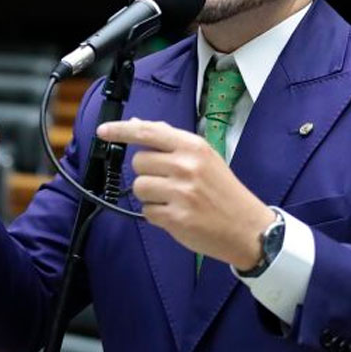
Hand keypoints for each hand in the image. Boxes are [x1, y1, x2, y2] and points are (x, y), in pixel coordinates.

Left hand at [96, 118, 275, 269]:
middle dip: (147, 173)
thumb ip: (170, 141)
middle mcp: (186, 166)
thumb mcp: (204, 157)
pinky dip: (157, 215)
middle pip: (139, 162)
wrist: (247, 227)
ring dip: (150, 196)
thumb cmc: (223, 191)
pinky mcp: (176, 218)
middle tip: (169, 182)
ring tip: (173, 200)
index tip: (103, 132)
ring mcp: (181, 192)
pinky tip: (177, 214)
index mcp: (193, 146)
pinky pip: (147, 212)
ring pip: (139, 188)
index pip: (148, 132)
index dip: (121, 132)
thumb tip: (137, 125)